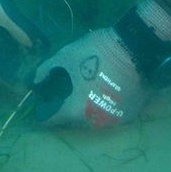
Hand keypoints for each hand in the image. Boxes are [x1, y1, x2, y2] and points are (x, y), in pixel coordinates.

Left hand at [31, 27, 145, 128]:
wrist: (133, 48)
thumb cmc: (95, 52)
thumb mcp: (63, 56)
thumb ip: (45, 72)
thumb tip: (37, 83)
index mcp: (73, 110)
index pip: (50, 121)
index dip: (44, 111)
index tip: (45, 101)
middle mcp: (92, 122)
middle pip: (71, 121)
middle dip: (66, 109)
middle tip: (67, 92)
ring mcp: (112, 121)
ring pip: (91, 120)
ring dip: (86, 109)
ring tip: (87, 91)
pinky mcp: (128, 116)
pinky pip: (109, 115)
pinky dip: (104, 107)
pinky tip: (105, 91)